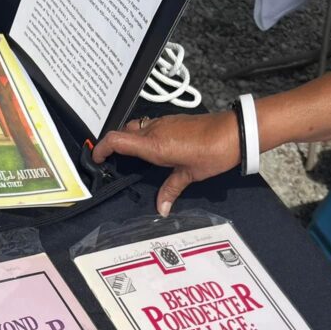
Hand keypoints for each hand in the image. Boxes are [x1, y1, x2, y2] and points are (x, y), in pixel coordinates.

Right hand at [92, 112, 240, 215]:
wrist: (234, 132)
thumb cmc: (213, 152)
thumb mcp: (189, 175)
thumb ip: (170, 190)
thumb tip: (161, 208)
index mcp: (154, 144)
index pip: (116, 140)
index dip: (101, 149)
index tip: (96, 159)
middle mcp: (155, 130)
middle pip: (123, 132)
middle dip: (113, 145)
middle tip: (111, 161)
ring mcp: (163, 123)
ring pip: (136, 127)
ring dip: (128, 139)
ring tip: (130, 157)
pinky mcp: (172, 121)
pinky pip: (149, 126)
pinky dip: (143, 137)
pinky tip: (152, 150)